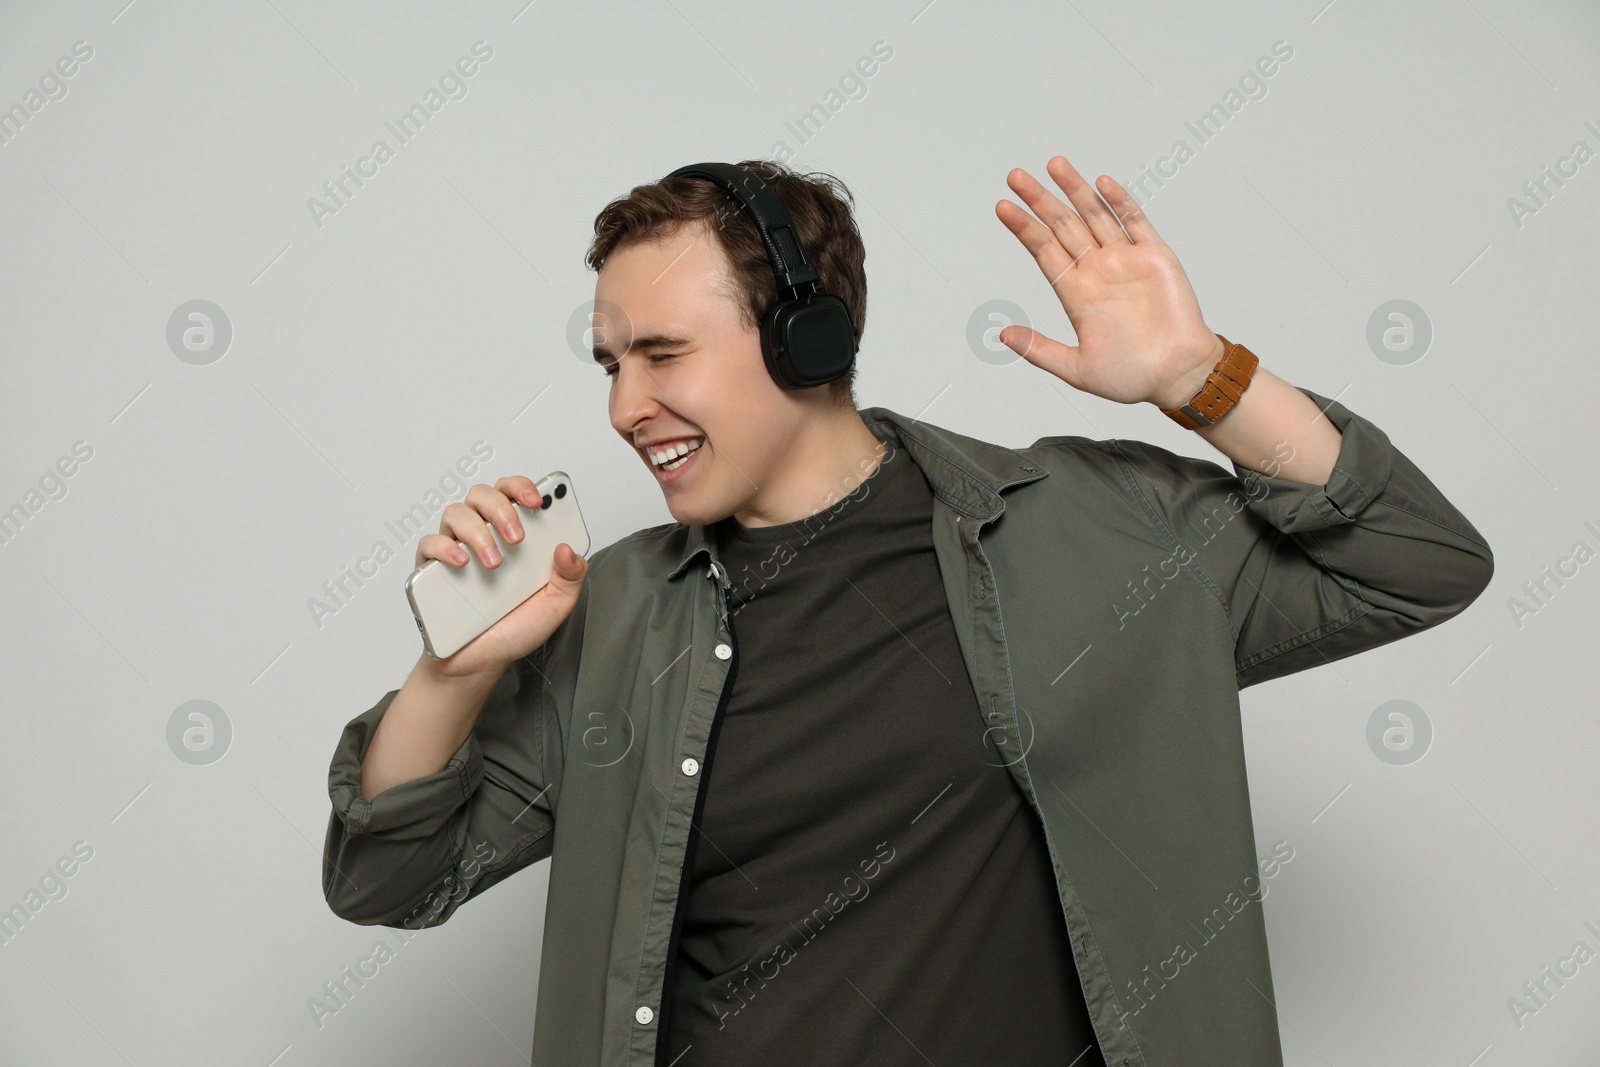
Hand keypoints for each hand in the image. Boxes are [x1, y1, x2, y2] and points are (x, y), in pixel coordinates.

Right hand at [416, 476, 589, 676]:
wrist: (481, 662)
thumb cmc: (514, 628)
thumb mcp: (555, 605)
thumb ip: (571, 577)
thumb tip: (569, 549)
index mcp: (514, 535)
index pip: (514, 494)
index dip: (524, 487)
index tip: (538, 500)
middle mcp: (484, 534)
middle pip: (483, 494)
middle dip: (502, 509)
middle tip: (517, 538)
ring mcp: (455, 549)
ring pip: (457, 513)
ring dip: (478, 532)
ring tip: (494, 563)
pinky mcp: (430, 569)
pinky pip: (429, 543)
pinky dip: (445, 548)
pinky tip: (462, 563)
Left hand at [994, 156, 1224, 408]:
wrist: (1179, 376)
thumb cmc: (1132, 377)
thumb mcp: (1077, 369)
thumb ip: (1039, 350)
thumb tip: (1003, 334)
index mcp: (1076, 294)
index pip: (1044, 251)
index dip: (1024, 228)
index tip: (1003, 207)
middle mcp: (1098, 271)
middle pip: (1063, 227)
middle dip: (1040, 200)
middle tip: (1015, 176)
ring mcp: (1126, 260)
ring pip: (1095, 216)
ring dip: (1075, 190)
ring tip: (1053, 165)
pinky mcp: (1156, 256)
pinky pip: (1136, 222)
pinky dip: (1120, 202)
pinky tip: (1101, 183)